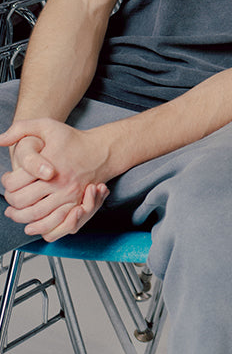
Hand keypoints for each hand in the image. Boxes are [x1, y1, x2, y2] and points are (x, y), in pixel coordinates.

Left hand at [1, 119, 109, 240]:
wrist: (100, 150)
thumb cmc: (72, 139)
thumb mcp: (47, 125)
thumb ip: (21, 128)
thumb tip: (0, 139)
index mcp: (49, 163)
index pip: (15, 182)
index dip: (5, 183)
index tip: (6, 180)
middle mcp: (58, 181)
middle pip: (22, 200)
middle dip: (10, 201)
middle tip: (9, 197)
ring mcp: (67, 195)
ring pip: (35, 215)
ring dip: (20, 217)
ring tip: (14, 212)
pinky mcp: (75, 204)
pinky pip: (53, 223)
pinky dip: (39, 227)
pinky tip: (31, 224)